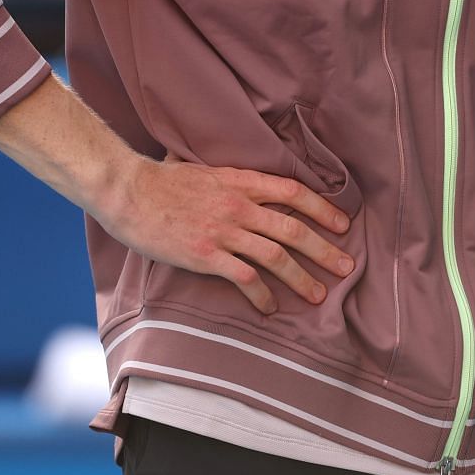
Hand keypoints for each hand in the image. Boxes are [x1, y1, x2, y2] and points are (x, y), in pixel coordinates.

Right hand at [96, 156, 353, 314]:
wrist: (128, 192)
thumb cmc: (162, 179)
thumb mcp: (206, 168)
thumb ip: (233, 178)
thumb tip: (249, 182)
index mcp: (242, 181)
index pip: (294, 192)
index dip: (323, 209)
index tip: (342, 225)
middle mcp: (239, 206)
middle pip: (293, 229)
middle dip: (324, 250)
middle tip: (347, 266)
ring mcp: (223, 232)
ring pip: (275, 257)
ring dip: (301, 278)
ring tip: (318, 295)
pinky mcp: (205, 256)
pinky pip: (244, 278)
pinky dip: (261, 294)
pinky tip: (270, 307)